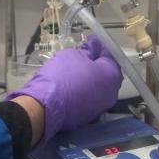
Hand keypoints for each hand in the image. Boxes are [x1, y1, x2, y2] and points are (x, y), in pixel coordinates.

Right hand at [6, 35, 121, 144]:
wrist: (45, 105)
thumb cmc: (62, 75)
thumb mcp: (74, 55)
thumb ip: (88, 50)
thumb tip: (93, 47)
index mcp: (112, 76)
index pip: (111, 56)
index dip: (100, 47)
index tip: (90, 41)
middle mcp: (112, 93)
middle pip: (107, 74)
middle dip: (97, 64)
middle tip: (83, 55)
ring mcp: (101, 107)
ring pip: (99, 87)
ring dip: (91, 78)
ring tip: (76, 70)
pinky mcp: (88, 117)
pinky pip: (89, 98)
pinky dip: (84, 90)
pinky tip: (72, 85)